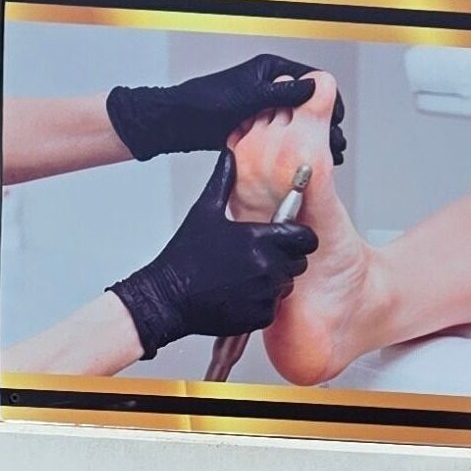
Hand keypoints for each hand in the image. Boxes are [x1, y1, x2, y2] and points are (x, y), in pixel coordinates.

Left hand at [106, 53, 347, 163]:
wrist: (175, 122)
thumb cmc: (202, 104)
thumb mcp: (248, 98)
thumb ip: (281, 94)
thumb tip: (314, 89)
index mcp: (269, 70)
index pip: (310, 81)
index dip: (328, 99)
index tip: (339, 117)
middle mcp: (267, 86)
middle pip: (305, 104)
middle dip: (323, 124)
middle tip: (337, 144)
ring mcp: (260, 107)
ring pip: (293, 122)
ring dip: (309, 138)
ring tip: (326, 156)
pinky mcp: (252, 126)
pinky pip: (278, 135)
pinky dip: (290, 147)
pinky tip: (300, 161)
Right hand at [107, 151, 317, 355]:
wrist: (165, 299)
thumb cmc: (181, 259)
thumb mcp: (203, 212)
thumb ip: (224, 181)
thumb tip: (230, 155)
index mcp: (258, 238)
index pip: (305, 237)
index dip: (300, 237)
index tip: (290, 238)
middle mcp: (265, 265)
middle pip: (299, 262)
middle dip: (286, 260)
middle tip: (260, 259)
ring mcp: (262, 292)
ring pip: (286, 285)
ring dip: (273, 282)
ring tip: (245, 278)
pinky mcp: (257, 315)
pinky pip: (273, 308)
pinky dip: (261, 305)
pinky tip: (239, 296)